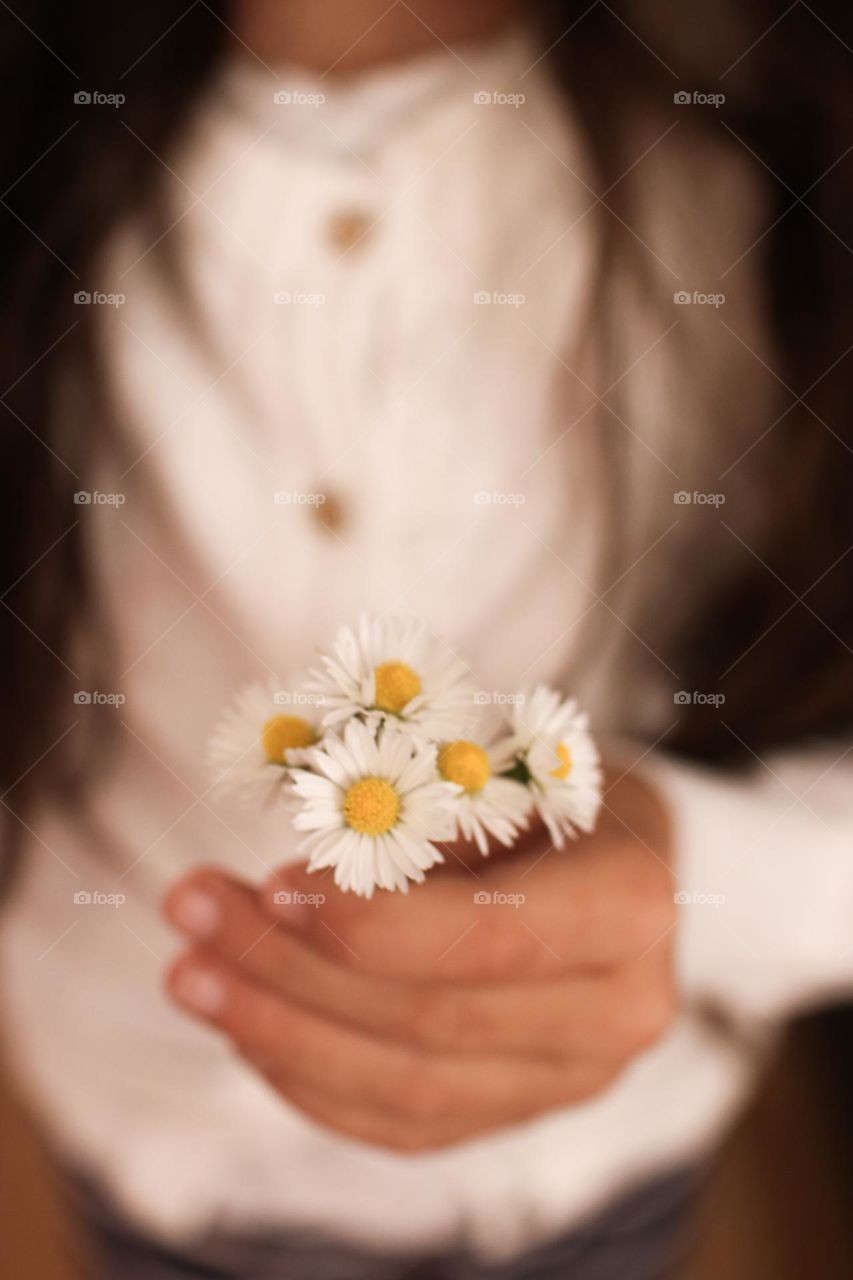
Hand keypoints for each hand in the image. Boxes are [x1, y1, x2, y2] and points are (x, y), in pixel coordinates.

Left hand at [164, 767, 675, 1151]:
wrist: (616, 855)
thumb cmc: (552, 784)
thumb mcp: (506, 757)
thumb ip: (431, 808)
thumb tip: (319, 851)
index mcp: (630, 903)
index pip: (486, 941)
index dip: (368, 926)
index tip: (271, 886)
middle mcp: (619, 1009)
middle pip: (430, 1020)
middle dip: (292, 971)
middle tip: (192, 914)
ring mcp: (574, 1075)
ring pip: (408, 1088)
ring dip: (281, 1032)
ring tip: (191, 974)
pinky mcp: (523, 1106)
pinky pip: (406, 1124)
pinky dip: (313, 1081)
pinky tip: (247, 1025)